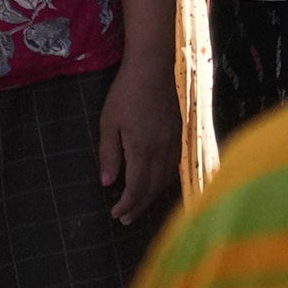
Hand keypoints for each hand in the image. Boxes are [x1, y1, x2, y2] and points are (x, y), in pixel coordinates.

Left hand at [98, 47, 180, 218]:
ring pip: (166, 180)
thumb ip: (108, 154)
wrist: (155, 68)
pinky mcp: (181, 135)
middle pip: (153, 189)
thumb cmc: (126, 94)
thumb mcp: (109, 123)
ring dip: (152, 196)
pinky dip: (164, 181)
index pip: (136, 188)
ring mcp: (175, 144)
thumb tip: (106, 182)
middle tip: (126, 219)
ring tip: (140, 205)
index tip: (115, 214)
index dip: (126, 205)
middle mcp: (162, 152)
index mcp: (142, 150)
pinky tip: (157, 182)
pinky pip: (174, 167)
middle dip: (139, 206)